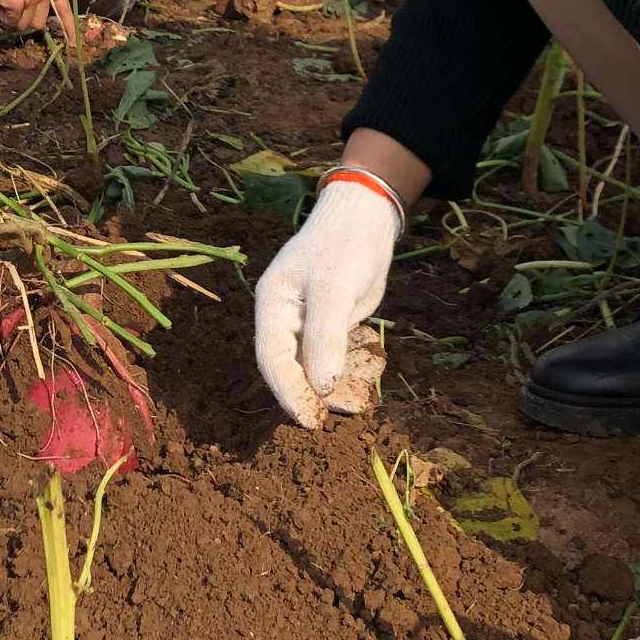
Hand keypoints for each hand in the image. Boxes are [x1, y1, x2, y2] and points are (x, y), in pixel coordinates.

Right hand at [0, 0, 73, 35]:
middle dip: (25, 19)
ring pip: (23, 24)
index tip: (72, 42)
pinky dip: (2, 14)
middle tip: (12, 4)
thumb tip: (32, 13)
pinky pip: (10, 21)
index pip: (64, 6)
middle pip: (39, 23)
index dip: (68, 25)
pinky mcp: (18, 4)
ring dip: (11, 17)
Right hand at [253, 178, 401, 428]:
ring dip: (334, 387)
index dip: (289, 392)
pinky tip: (365, 383)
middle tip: (337, 417)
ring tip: (357, 402)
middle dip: (312, 394)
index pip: (273, 359)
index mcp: (272, 306)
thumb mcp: (334, 287)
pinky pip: (335, 357)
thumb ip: (325, 335)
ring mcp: (308, 323)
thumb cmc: (343, 246)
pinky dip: (349, 372)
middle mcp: (285, 318)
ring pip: (315, 366)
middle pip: (291, 368)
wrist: (366, 219)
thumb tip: (321, 386)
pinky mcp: (331, 325)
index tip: (310, 419)